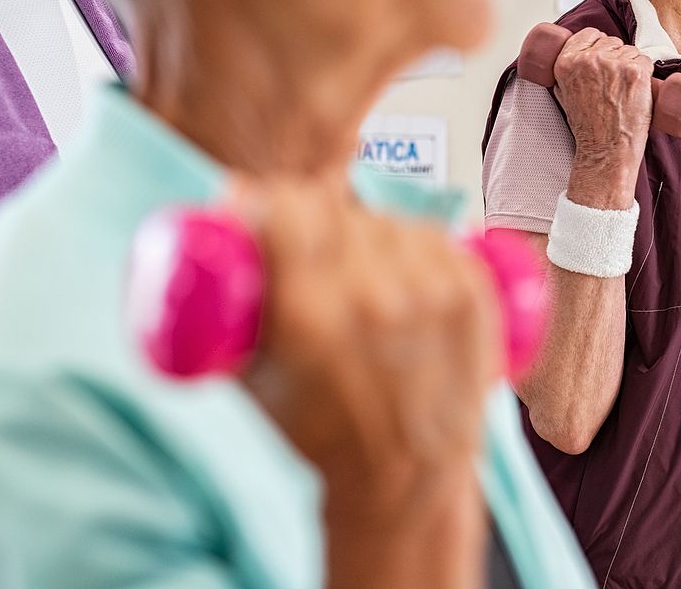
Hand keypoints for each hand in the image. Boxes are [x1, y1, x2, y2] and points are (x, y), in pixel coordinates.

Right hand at [239, 178, 496, 588]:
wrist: (408, 478)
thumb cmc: (325, 433)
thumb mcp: (254, 377)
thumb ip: (226, 312)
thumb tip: (209, 237)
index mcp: (310, 316)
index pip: (288, 210)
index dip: (272, 201)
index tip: (265, 210)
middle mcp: (372, 297)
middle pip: (337, 211)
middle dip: (315, 219)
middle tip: (308, 240)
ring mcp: (429, 293)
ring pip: (387, 219)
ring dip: (366, 231)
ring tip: (358, 266)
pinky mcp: (470, 294)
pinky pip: (436, 235)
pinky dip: (414, 244)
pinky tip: (402, 267)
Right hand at [552, 27, 653, 208]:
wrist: (606, 149)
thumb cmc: (588, 127)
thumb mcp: (563, 93)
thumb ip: (566, 71)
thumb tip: (577, 55)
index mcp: (566, 62)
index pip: (589, 33)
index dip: (599, 45)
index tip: (604, 56)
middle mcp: (588, 59)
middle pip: (612, 41)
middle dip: (616, 57)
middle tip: (614, 83)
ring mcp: (614, 64)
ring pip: (630, 50)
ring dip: (631, 66)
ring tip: (624, 90)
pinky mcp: (635, 72)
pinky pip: (646, 60)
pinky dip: (646, 74)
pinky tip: (636, 91)